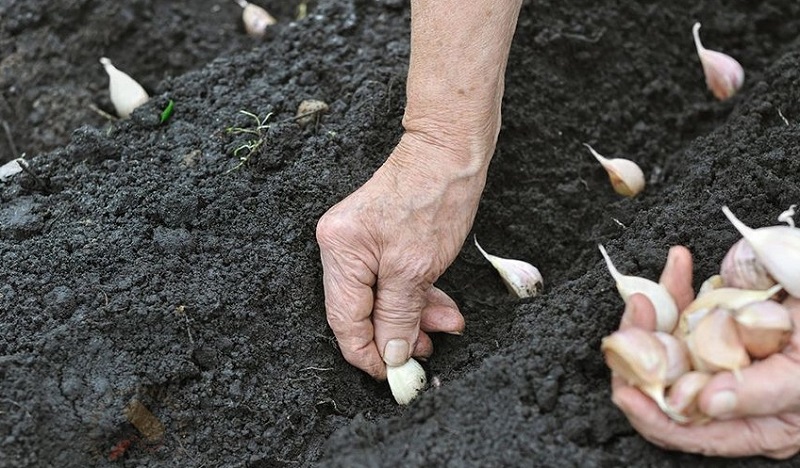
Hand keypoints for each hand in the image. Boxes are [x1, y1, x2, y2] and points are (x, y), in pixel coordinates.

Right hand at [316, 132, 489, 378]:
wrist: (450, 149)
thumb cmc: (435, 197)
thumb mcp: (417, 268)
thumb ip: (398, 316)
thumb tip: (391, 355)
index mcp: (339, 251)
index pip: (344, 321)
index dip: (369, 355)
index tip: (395, 376)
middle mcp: (340, 246)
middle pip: (362, 311)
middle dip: (398, 334)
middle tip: (429, 351)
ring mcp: (358, 241)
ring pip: (381, 297)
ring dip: (414, 315)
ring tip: (446, 325)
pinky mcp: (378, 237)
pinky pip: (391, 279)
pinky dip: (415, 295)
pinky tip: (441, 305)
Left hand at [611, 246, 799, 458]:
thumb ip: (760, 392)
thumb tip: (709, 404)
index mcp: (752, 423)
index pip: (688, 431)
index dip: (651, 416)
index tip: (626, 392)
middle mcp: (726, 392)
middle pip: (663, 383)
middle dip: (640, 351)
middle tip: (636, 321)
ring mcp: (717, 354)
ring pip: (664, 342)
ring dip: (651, 314)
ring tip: (646, 296)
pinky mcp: (717, 320)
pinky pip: (684, 307)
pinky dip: (677, 286)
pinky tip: (679, 263)